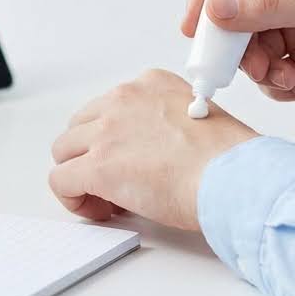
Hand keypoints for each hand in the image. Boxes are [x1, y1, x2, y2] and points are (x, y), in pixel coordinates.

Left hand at [48, 69, 257, 230]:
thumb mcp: (199, 118)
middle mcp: (123, 99)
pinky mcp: (96, 166)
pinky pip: (60, 181)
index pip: (111, 107)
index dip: (115, 139)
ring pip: (64, 151)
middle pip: (81, 126)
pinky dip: (73, 198)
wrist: (234, 176)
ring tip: (106, 199)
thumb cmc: (230, 158)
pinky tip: (99, 211)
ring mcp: (106, 131)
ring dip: (79, 175)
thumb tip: (152, 153)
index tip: (131, 159)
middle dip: (91, 154)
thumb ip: (167, 124)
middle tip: (116, 183)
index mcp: (150, 84)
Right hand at [181, 0, 294, 113]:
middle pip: (237, 17)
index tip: (195, 28)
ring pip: (251, 51)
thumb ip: (268, 8)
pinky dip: (281, 87)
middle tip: (251, 65)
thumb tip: (215, 8)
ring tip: (289, 78)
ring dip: (262, 70)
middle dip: (239, 45)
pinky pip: (272, 77)